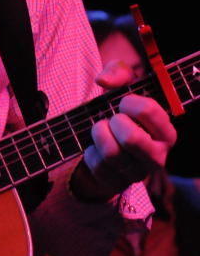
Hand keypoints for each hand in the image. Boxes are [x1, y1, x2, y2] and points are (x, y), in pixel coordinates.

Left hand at [79, 58, 176, 198]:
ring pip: (111, 154)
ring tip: (101, 129)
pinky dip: (90, 152)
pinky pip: (97, 167)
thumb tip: (104, 80)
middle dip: (115, 122)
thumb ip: (118, 71)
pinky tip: (96, 147)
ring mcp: (137, 173)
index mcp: (165, 132)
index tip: (124, 103)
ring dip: (99, 134)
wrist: (106, 134)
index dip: (129, 102)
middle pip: (131, 138)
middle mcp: (157, 156)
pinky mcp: (117, 183)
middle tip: (113, 119)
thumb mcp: (123, 83)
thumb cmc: (120, 107)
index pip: (149, 110)